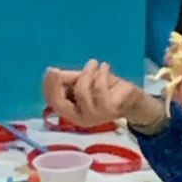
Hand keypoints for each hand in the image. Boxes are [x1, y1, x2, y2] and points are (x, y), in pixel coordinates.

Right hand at [43, 59, 164, 133]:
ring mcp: (95, 116)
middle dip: (55, 85)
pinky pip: (99, 89)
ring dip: (87, 73)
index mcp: (73, 112)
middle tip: (55, 69)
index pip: (53, 103)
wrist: (132, 98)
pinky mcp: (109, 110)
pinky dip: (101, 74)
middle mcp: (81, 118)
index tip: (49, 70)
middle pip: (60, 104)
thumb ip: (69, 79)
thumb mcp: (85, 81)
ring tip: (94, 63)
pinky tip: (104, 67)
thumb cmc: (107, 89)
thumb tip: (51, 72)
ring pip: (81, 91)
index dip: (48, 88)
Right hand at [170, 43, 181, 150]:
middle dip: (171, 59)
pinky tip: (167, 89)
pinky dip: (166, 89)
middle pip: (178, 61)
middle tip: (167, 60)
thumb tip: (180, 65)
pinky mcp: (180, 97)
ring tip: (165, 74)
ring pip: (171, 74)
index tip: (171, 46)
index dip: (181, 48)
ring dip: (167, 73)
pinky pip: (170, 91)